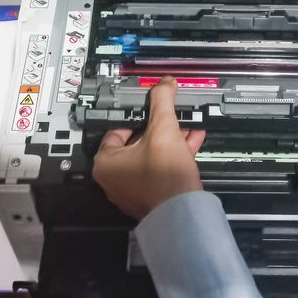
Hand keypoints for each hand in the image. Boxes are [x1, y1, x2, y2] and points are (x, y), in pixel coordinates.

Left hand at [92, 76, 205, 219]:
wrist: (183, 214)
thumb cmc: (165, 177)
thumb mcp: (164, 129)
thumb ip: (162, 102)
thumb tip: (164, 83)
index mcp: (106, 163)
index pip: (117, 128)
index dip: (137, 115)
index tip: (150, 107)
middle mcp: (114, 178)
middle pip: (137, 140)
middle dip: (159, 126)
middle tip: (171, 115)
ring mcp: (132, 188)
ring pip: (151, 154)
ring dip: (170, 138)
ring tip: (186, 124)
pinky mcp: (150, 194)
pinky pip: (160, 167)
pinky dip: (174, 154)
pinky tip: (192, 140)